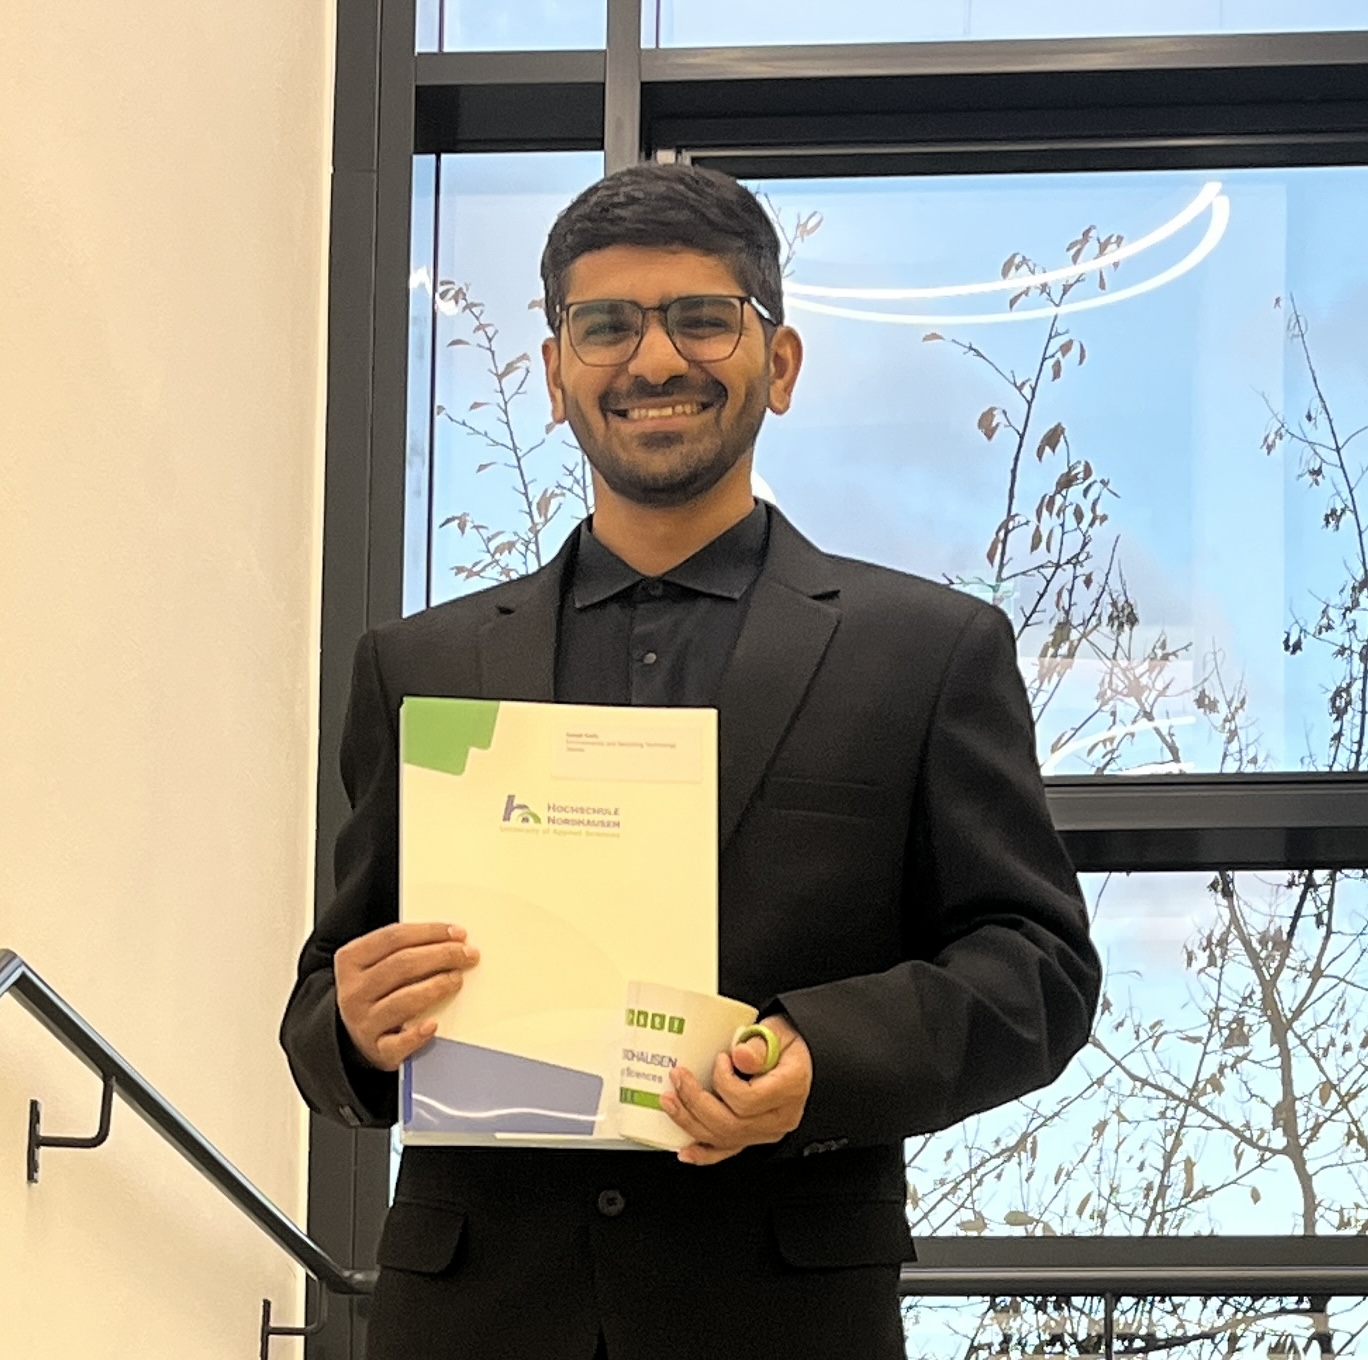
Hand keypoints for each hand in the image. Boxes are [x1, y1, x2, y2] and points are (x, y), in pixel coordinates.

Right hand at [334, 922, 479, 1070]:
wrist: (356, 1037)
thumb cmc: (378, 992)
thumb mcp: (377, 964)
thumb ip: (405, 949)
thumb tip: (451, 939)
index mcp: (351, 961)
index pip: (393, 938)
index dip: (429, 932)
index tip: (458, 933)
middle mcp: (354, 991)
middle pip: (401, 965)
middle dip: (441, 955)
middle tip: (468, 954)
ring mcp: (363, 1022)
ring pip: (403, 1000)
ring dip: (436, 987)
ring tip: (457, 979)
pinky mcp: (377, 1051)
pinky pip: (398, 1043)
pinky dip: (417, 1034)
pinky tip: (434, 1024)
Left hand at [660, 1014, 811, 1165]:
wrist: (799, 1055)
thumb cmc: (787, 1042)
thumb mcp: (778, 1031)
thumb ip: (759, 1044)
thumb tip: (741, 1056)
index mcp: (789, 1089)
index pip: (747, 1100)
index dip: (724, 1081)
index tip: (719, 1059)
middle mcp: (779, 1117)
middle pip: (730, 1124)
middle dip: (695, 1102)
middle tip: (678, 1078)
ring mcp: (767, 1131)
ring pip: (724, 1138)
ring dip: (691, 1122)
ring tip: (670, 1101)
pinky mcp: (755, 1135)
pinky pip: (728, 1150)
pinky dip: (704, 1153)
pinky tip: (686, 1150)